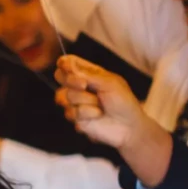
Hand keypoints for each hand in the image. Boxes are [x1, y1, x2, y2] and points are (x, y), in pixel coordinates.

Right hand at [55, 55, 171, 183]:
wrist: (128, 126)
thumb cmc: (123, 101)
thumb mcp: (110, 83)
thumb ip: (89, 74)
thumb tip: (69, 65)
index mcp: (89, 73)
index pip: (68, 62)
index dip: (64, 63)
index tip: (68, 67)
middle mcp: (79, 86)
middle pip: (59, 76)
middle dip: (71, 81)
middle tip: (85, 86)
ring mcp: (75, 101)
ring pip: (65, 96)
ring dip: (85, 101)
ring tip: (100, 105)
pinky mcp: (74, 116)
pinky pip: (70, 112)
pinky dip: (86, 113)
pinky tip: (97, 115)